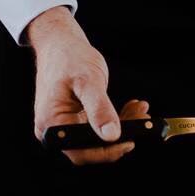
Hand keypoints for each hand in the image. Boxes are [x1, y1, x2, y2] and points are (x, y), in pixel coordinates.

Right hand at [26, 5, 136, 165]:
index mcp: (52, 123)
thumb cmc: (69, 57)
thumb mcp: (88, 80)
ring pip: (97, 138)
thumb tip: (111, 134)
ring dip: (121, 127)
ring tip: (138, 110)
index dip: (109, 151)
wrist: (61, 43)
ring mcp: (63, 125)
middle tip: (142, 118)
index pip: (82, 152)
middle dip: (120, 135)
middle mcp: (54, 129)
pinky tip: (129, 109)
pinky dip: (114, 120)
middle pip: (91, 147)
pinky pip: (95, 128)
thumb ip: (99, 108)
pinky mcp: (72, 120)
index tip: (131, 140)